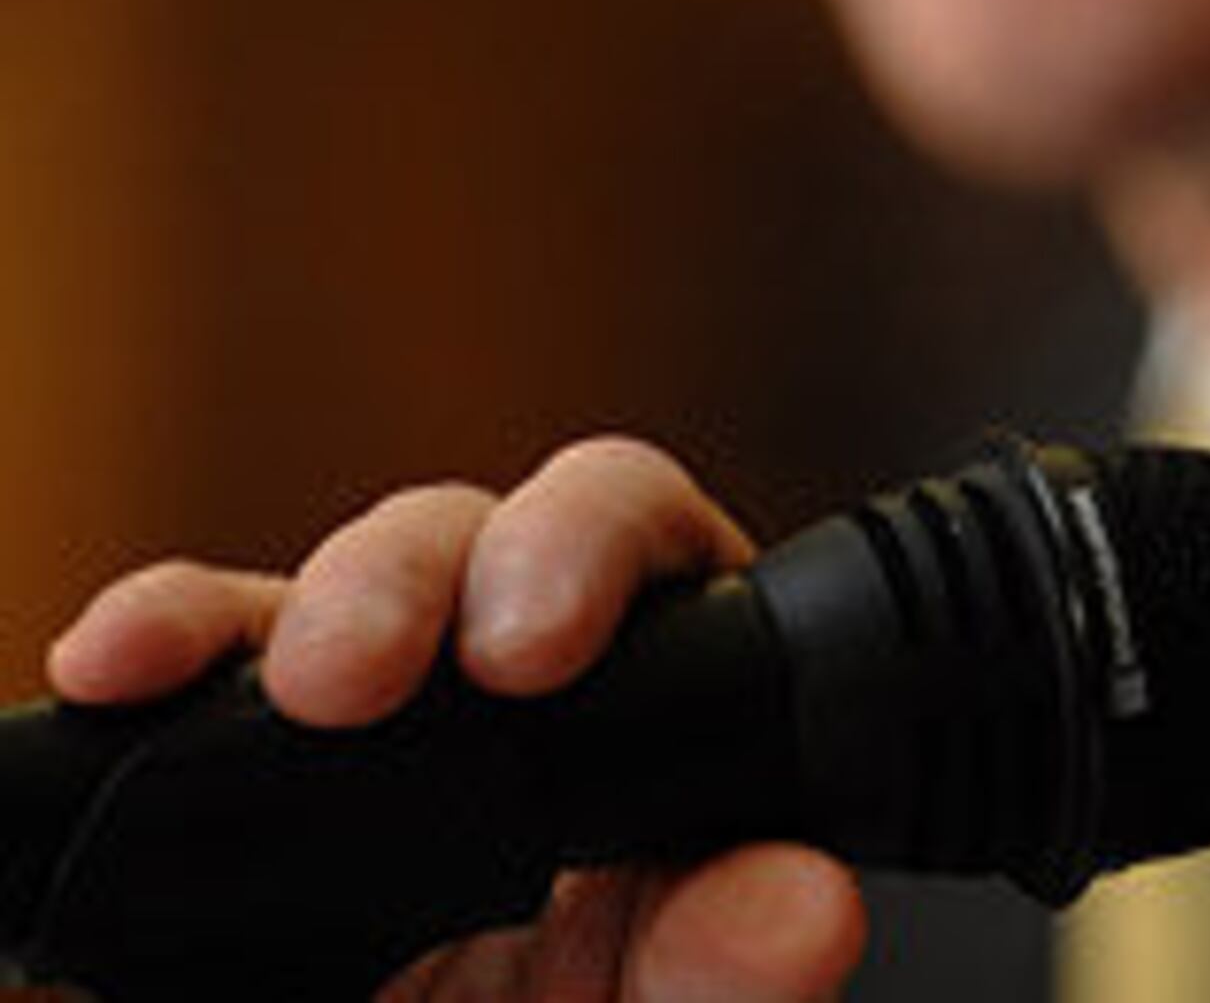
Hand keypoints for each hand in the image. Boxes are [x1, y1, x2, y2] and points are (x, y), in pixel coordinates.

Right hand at [44, 437, 870, 1001]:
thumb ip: (737, 964)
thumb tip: (799, 907)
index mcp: (667, 708)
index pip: (643, 547)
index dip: (588, 548)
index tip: (532, 639)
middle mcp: (523, 689)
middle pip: (473, 540)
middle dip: (411, 576)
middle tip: (358, 671)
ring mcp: (385, 729)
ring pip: (326, 595)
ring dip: (277, 613)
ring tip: (271, 685)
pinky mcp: (255, 785)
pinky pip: (199, 681)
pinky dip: (161, 657)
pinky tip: (119, 669)